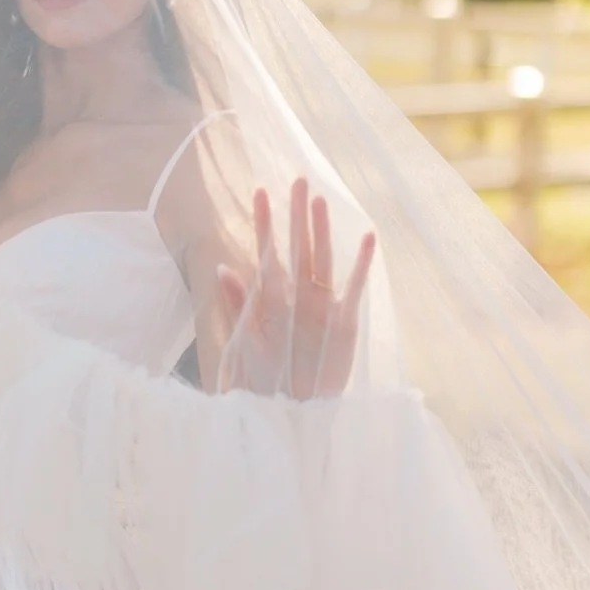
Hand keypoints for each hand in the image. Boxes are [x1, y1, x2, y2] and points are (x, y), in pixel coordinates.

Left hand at [215, 177, 374, 397]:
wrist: (288, 411)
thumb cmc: (262, 376)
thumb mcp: (244, 339)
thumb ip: (238, 304)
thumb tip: (221, 268)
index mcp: (274, 297)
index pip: (268, 252)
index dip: (265, 223)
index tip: (259, 191)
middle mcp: (300, 295)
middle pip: (300, 247)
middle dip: (297, 215)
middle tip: (297, 179)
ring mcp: (323, 306)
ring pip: (323, 260)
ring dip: (323, 231)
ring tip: (321, 200)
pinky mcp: (344, 322)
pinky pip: (353, 288)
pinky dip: (361, 264)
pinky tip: (367, 236)